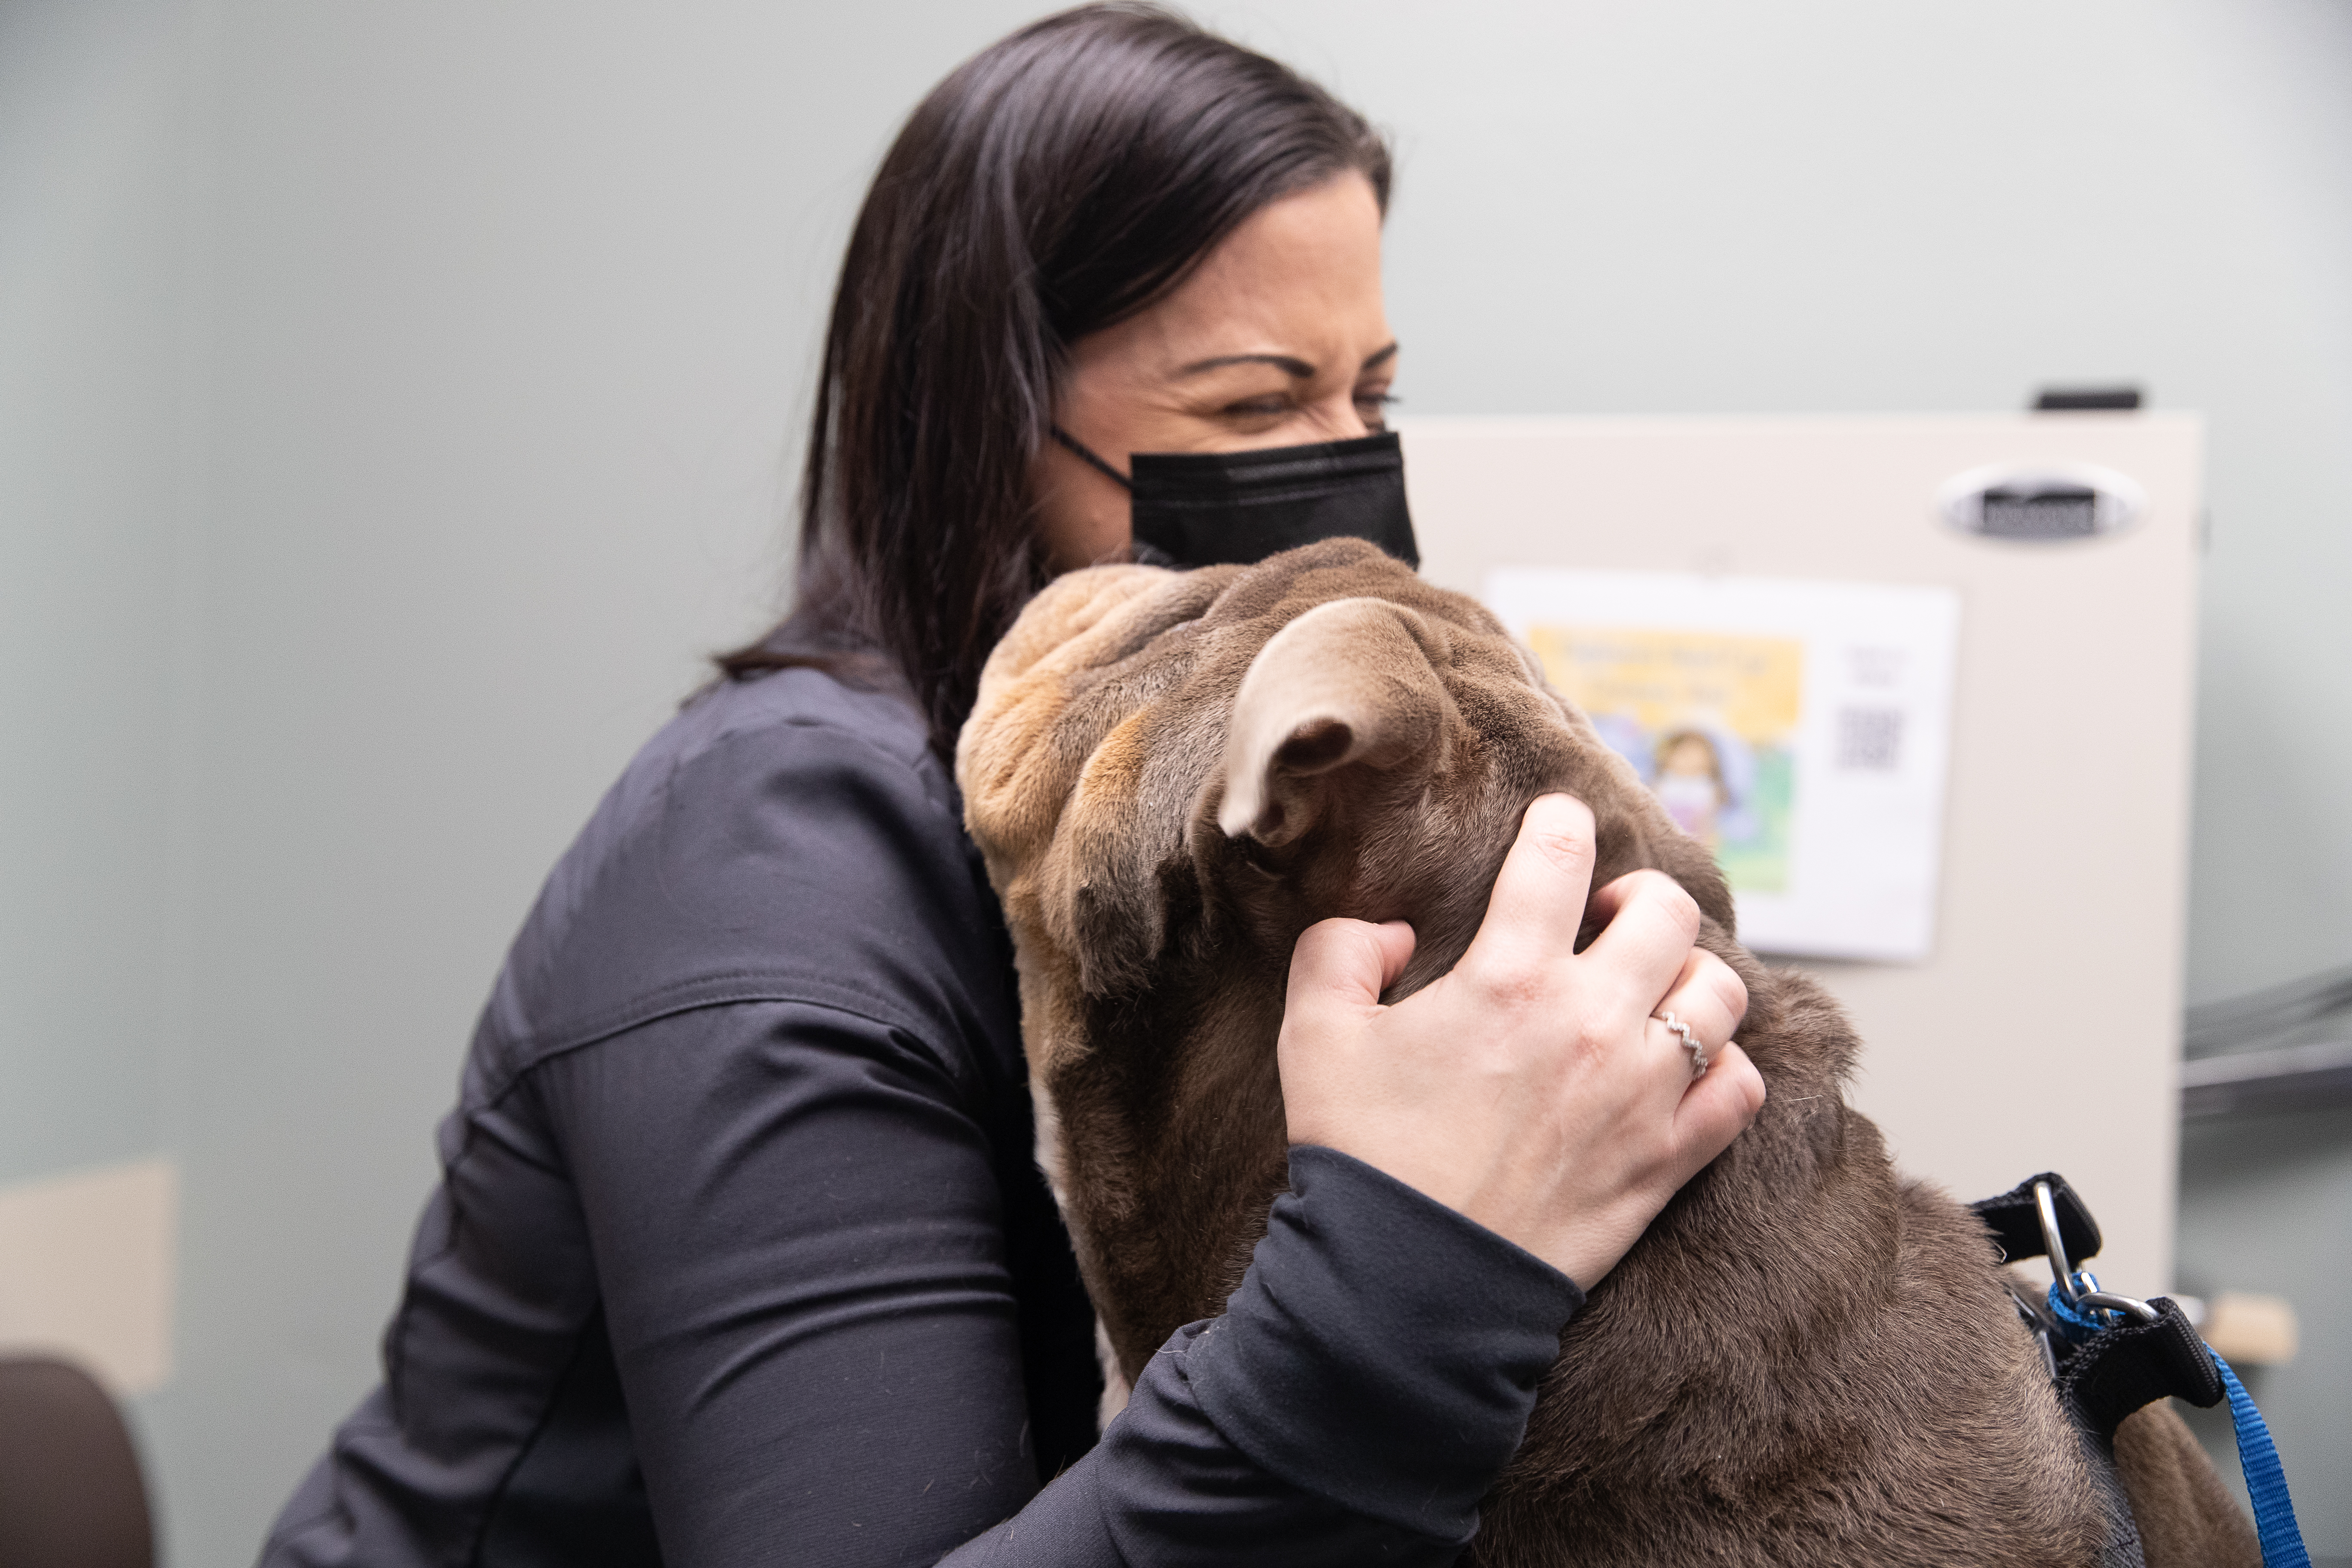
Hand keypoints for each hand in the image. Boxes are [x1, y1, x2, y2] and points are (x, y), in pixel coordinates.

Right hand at [1277, 793, 1764, 1287]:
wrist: (1408, 1288)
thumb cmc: (1362, 1155)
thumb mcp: (1314, 1035)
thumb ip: (1342, 951)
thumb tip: (1396, 931)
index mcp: (1507, 979)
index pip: (1560, 856)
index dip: (1560, 824)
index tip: (1555, 827)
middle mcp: (1591, 1023)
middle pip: (1666, 910)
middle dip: (1637, 896)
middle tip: (1605, 917)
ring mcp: (1642, 1093)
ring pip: (1719, 993)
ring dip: (1688, 977)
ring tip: (1651, 989)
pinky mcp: (1668, 1160)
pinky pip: (1739, 1089)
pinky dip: (1724, 1066)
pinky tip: (1685, 1065)